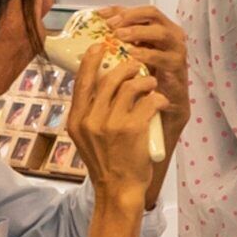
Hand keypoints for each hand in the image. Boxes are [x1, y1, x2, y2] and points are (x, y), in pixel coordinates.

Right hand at [64, 34, 173, 209]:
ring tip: (151, 83)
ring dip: (144, 81)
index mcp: (76, 120)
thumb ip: (89, 114)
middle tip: (135, 65)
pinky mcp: (133, 128)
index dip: (90, 61)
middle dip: (125, 67)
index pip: (81, 82)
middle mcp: (91, 120)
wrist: (118, 190)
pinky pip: (148, 100)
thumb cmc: (105, 163)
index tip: (98, 46)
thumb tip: (97, 85)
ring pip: (130, 86)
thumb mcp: (85, 138)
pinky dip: (157, 97)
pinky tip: (160, 100)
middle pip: (108, 79)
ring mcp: (112, 124)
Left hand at [95, 4, 189, 153]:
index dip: (118, 10)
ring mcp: (177, 55)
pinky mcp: (179, 74)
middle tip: (112, 25)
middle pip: (153, 14)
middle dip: (131, 16)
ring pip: (163, 33)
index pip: (136, 12)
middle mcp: (168, 40)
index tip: (99, 15)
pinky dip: (149, 55)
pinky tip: (132, 57)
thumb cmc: (138, 94)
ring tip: (120, 36)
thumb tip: (84, 44)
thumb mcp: (123, 69)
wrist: (159, 124)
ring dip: (140, 32)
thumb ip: (112, 54)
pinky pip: (166, 59)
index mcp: (153, 35)